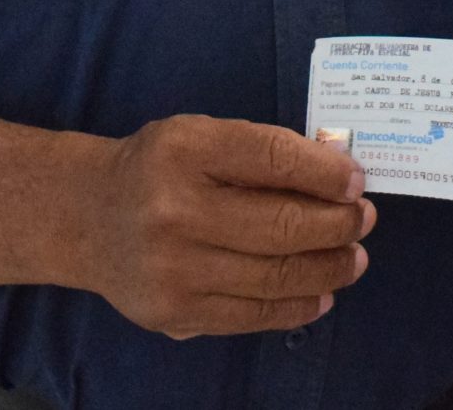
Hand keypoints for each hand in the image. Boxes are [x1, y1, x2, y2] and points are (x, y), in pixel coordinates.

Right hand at [78, 114, 373, 338]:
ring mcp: (172, 268)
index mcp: (185, 149)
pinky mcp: (173, 313)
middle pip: (281, 225)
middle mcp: (174, 210)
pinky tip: (322, 294)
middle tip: (364, 221)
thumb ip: (264, 151)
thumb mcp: (202, 136)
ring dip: (328, 268)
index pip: (273, 159)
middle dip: (337, 225)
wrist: (87, 216)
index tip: (357, 183)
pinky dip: (297, 306)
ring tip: (354, 259)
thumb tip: (339, 176)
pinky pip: (251, 315)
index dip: (326, 173)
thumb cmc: (159, 167)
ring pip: (274, 276)